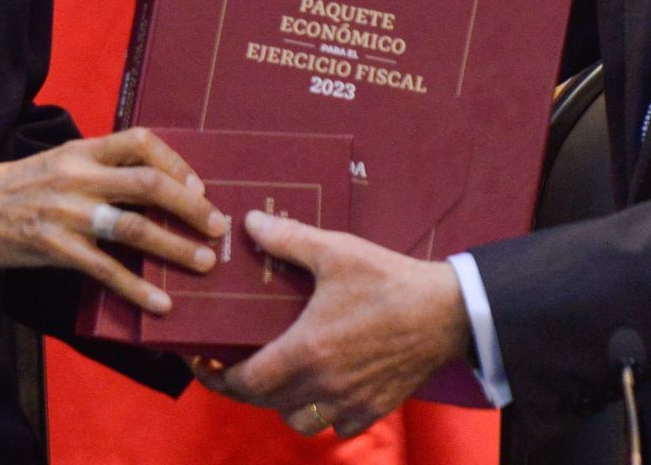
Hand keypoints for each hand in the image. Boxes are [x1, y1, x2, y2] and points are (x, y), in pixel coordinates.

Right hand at [0, 128, 227, 315]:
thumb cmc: (10, 187)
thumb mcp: (56, 162)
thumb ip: (96, 167)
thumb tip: (148, 186)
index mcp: (81, 149)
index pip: (140, 141)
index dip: (177, 161)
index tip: (198, 185)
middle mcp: (78, 176)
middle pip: (148, 183)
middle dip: (190, 206)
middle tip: (216, 226)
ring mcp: (66, 212)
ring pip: (134, 227)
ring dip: (175, 246)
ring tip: (203, 262)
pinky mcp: (52, 248)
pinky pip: (105, 270)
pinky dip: (137, 288)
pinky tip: (160, 303)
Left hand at [198, 210, 470, 436]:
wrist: (447, 313)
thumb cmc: (390, 281)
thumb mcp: (337, 252)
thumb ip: (289, 240)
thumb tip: (249, 224)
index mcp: (307, 350)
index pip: (246, 380)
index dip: (217, 376)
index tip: (203, 363)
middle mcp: (324, 385)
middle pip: (265, 403)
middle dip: (242, 388)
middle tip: (229, 367)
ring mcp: (350, 401)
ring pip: (298, 421)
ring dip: (280, 404)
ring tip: (277, 379)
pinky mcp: (375, 408)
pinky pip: (335, 426)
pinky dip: (321, 414)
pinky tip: (321, 390)